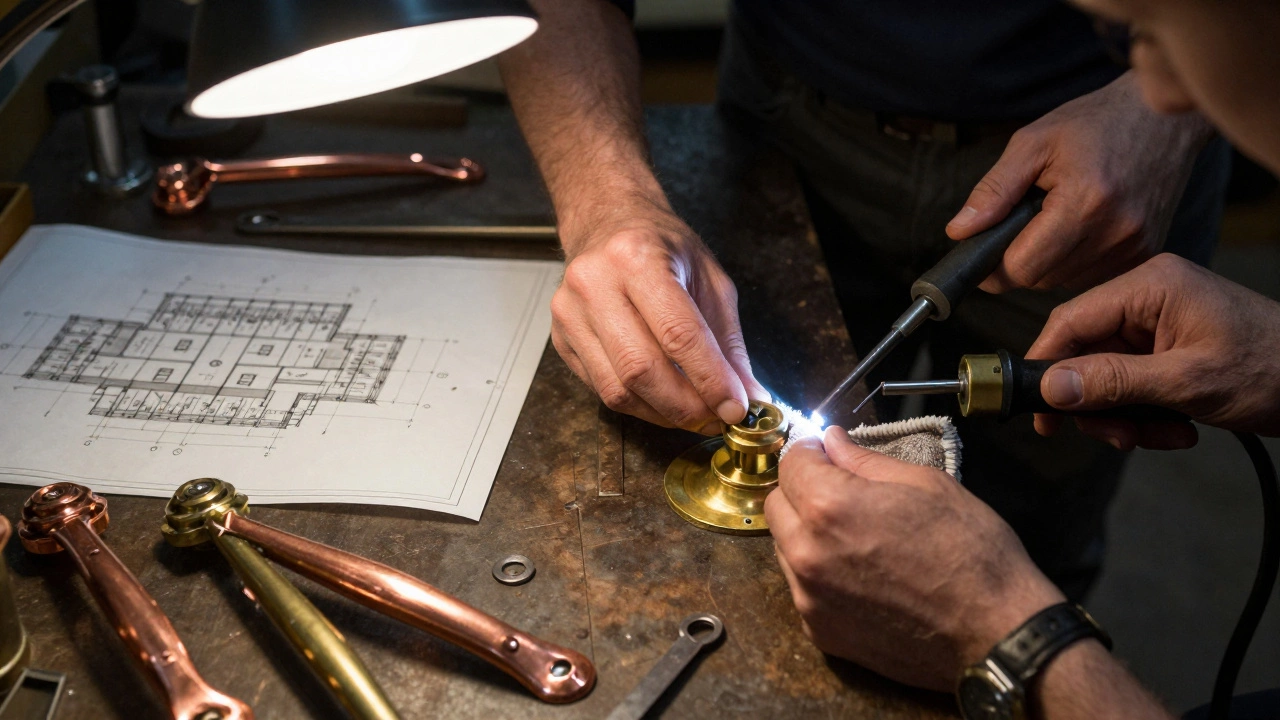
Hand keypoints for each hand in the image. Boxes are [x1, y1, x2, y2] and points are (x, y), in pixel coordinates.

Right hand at [551, 198, 767, 432]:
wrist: (606, 224)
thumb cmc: (660, 247)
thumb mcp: (709, 280)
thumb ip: (729, 342)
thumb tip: (749, 397)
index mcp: (637, 257)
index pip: (677, 334)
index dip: (710, 379)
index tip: (735, 407)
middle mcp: (595, 284)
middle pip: (641, 369)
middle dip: (686, 406)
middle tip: (715, 419)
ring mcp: (570, 313)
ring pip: (617, 390)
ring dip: (663, 414)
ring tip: (693, 414)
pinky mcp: (561, 339)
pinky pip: (601, 389)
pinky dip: (639, 406)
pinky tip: (662, 400)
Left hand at [765, 427, 1063, 690]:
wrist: (996, 634)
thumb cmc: (971, 551)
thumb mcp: (925, 485)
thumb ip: (865, 461)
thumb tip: (831, 441)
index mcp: (830, 507)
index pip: (791, 463)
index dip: (811, 452)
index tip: (830, 455)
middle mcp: (806, 553)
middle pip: (776, 505)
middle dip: (802, 491)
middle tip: (844, 494)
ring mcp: (809, 598)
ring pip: (785, 548)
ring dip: (807, 534)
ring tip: (857, 538)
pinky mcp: (819, 632)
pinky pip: (802, 588)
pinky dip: (820, 575)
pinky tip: (861, 576)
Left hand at [946, 71, 1211, 291]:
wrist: (1162, 117)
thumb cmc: (1094, 123)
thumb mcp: (1032, 143)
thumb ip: (993, 190)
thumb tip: (959, 232)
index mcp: (1086, 203)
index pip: (1022, 268)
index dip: (993, 265)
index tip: (981, 248)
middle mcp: (1116, 232)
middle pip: (1040, 280)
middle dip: (1018, 260)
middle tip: (1017, 224)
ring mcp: (1136, 246)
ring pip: (1063, 282)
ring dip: (1046, 262)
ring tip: (1053, 218)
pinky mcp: (1147, 252)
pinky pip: (1090, 276)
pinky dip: (1072, 261)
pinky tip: (1077, 228)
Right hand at [1028, 253, 1279, 449]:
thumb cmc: (1272, 370)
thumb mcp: (1186, 382)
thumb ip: (1114, 383)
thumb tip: (1051, 387)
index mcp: (1150, 287)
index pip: (1071, 320)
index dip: (1047, 365)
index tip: (1036, 408)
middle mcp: (1149, 298)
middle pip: (1087, 354)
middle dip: (1099, 403)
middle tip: (1115, 437)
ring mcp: (1161, 324)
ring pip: (1108, 377)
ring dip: (1126, 416)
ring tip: (1160, 437)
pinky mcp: (1170, 349)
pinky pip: (1134, 385)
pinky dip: (1148, 415)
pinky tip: (1178, 430)